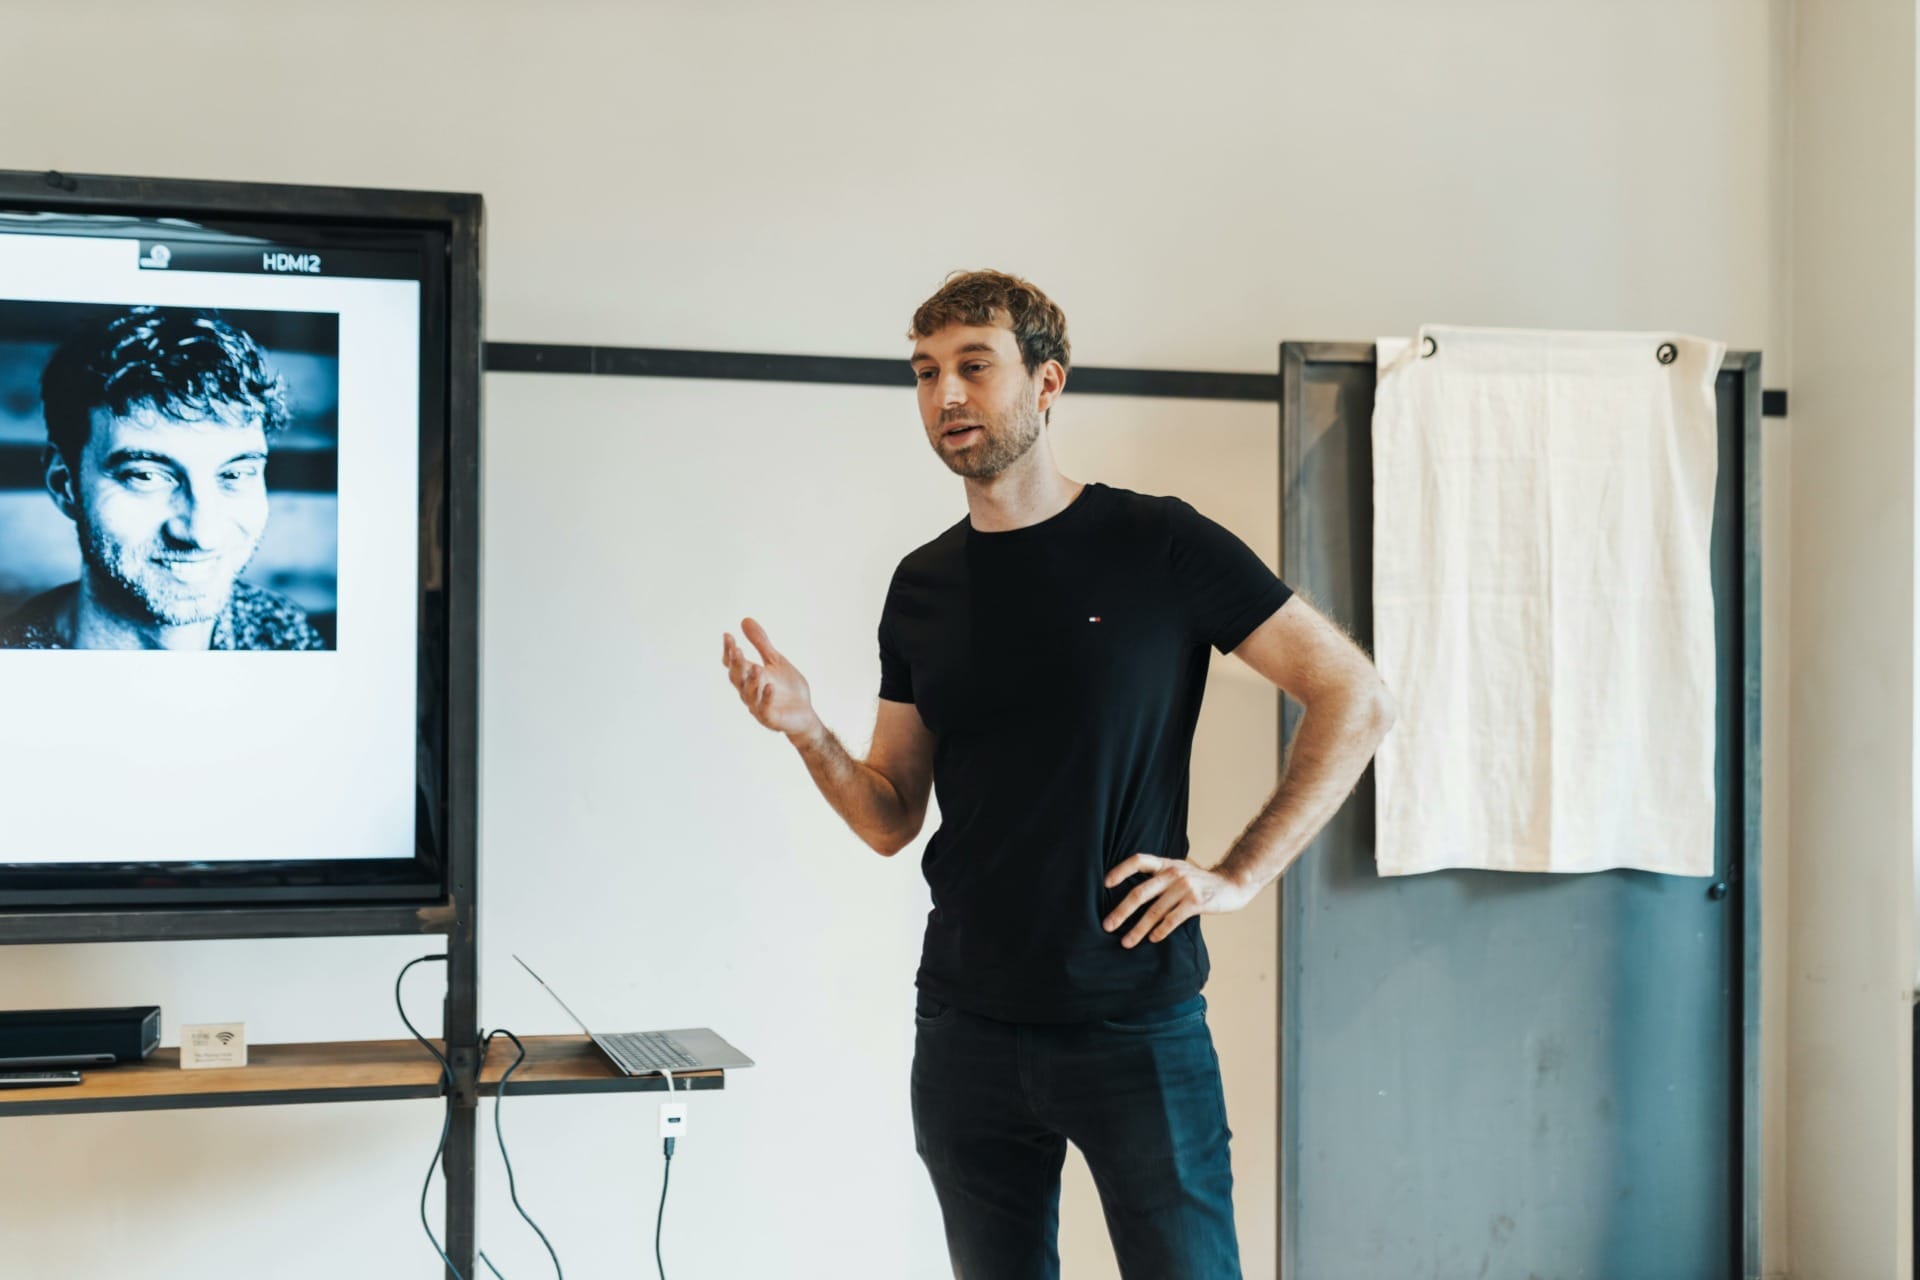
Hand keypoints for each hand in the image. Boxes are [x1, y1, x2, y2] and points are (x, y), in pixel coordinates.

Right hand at [722, 618, 817, 737]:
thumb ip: (761, 643)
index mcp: (749, 677)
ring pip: (748, 693)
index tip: (728, 636)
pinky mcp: (770, 718)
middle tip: (736, 650)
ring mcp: (758, 706)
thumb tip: (744, 620)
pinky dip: (765, 697)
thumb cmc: (787, 687)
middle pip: (737, 678)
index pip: (733, 663)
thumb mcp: (775, 660)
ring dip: (751, 681)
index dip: (729, 651)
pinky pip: (764, 708)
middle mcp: (749, 691)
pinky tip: (769, 686)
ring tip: (756, 667)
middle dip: (736, 664)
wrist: (804, 713)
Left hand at [1102, 854, 1257, 947]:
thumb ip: (1159, 877)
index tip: (1104, 883)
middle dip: (1121, 911)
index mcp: (1166, 864)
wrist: (1232, 884)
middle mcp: (1173, 873)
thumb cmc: (1199, 881)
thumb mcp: (1179, 870)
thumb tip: (1129, 893)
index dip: (1120, 870)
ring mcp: (1185, 888)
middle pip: (1140, 893)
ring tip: (1126, 942)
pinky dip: (1160, 931)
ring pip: (1154, 912)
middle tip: (1107, 925)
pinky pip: (1172, 920)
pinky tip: (1152, 939)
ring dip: (1138, 929)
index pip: (1138, 861)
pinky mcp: (1196, 902)